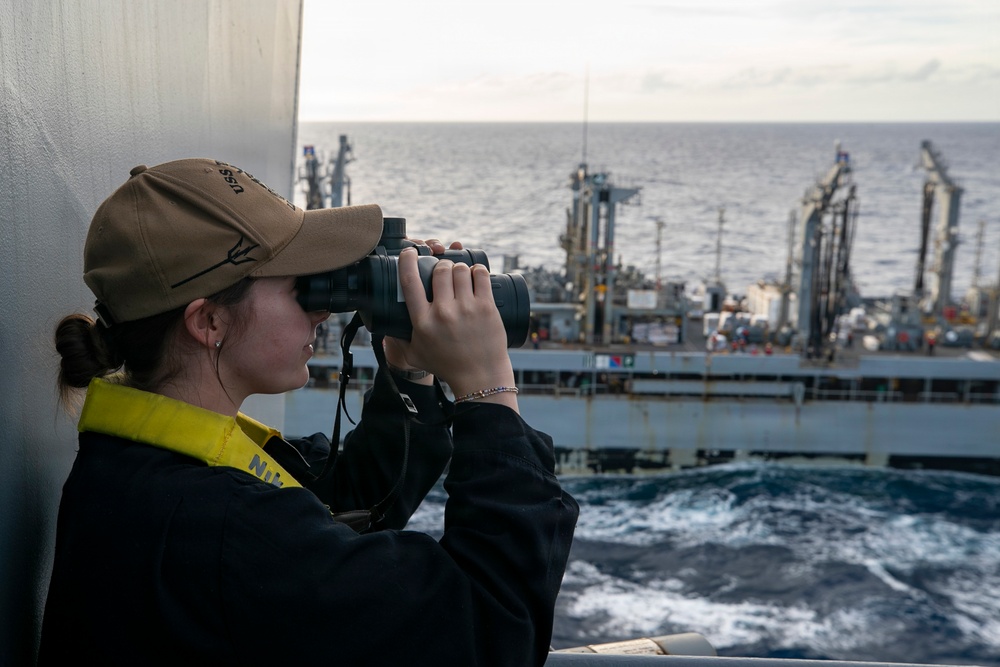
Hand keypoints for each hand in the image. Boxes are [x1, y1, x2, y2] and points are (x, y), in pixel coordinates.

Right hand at [391, 248, 516, 410]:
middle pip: (440, 270)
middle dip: (441, 265)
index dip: (407, 260)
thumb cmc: (446, 366)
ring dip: (459, 267)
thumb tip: (386, 325)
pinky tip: (476, 273)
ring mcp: (466, 309)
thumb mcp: (415, 354)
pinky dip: (478, 270)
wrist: (479, 377)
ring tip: (460, 275)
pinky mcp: (486, 307)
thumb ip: (399, 339)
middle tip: (444, 271)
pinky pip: (481, 275)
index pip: (409, 282)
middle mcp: (443, 312)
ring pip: (460, 269)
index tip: (410, 252)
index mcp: (422, 321)